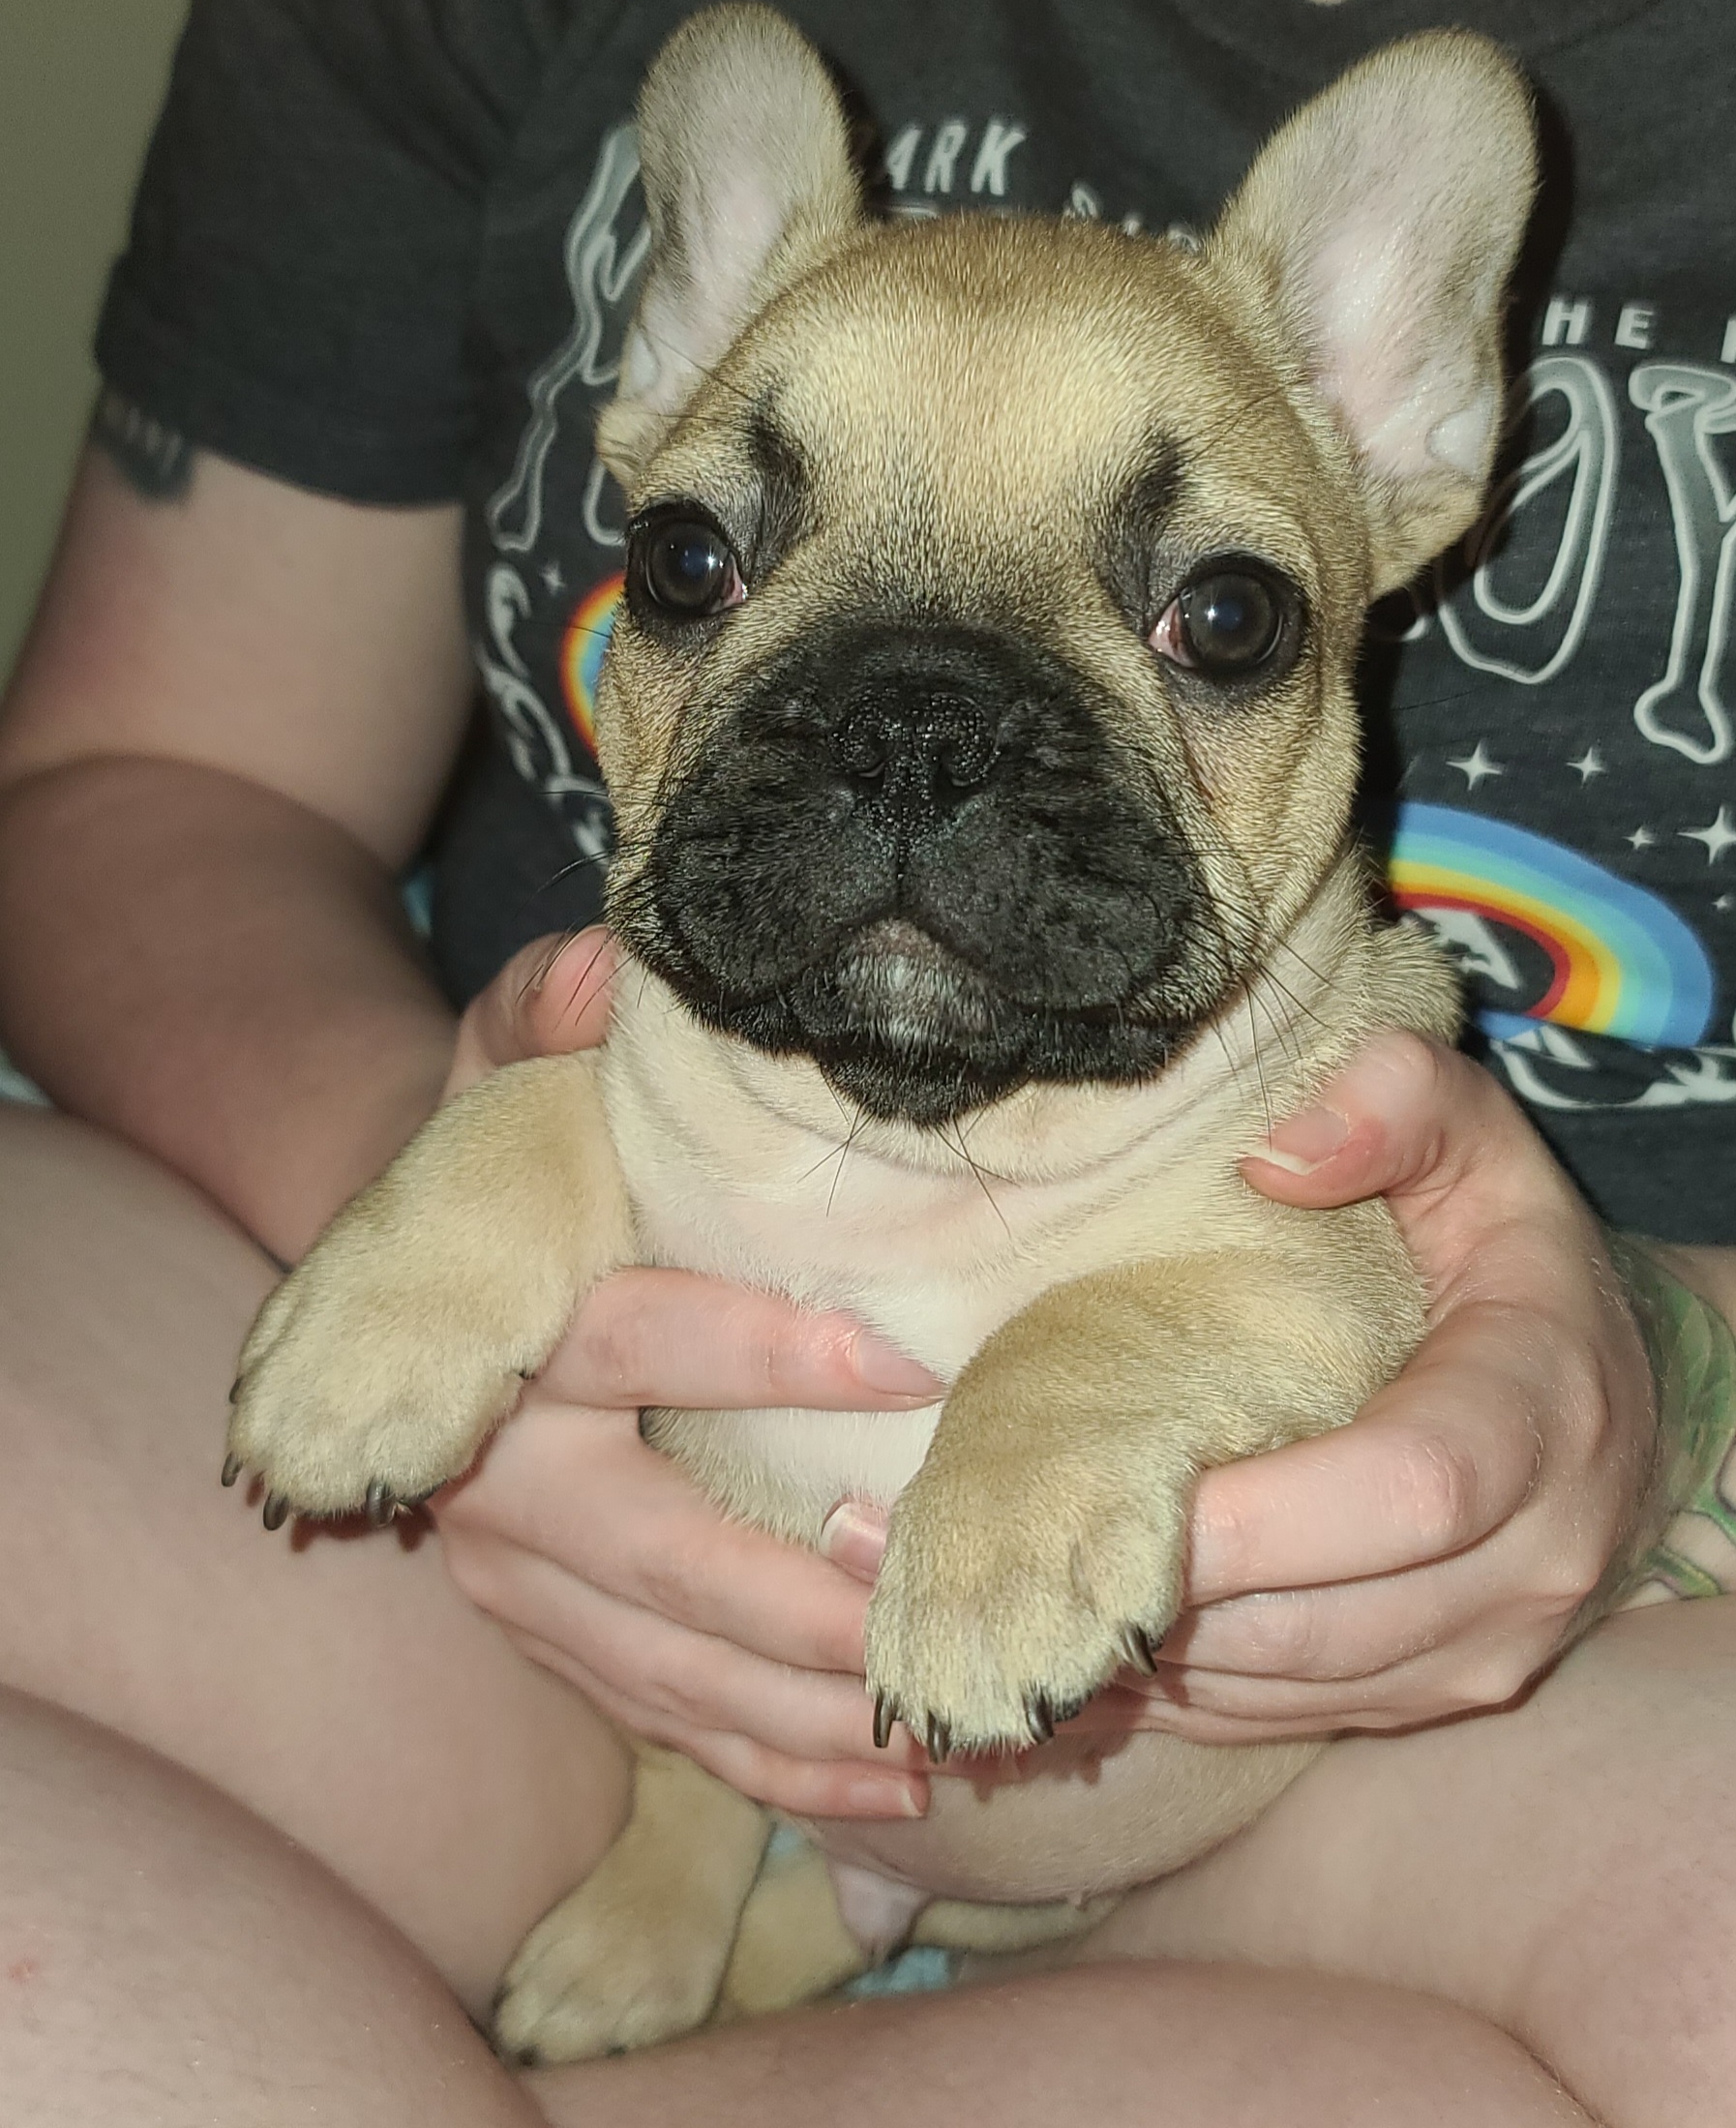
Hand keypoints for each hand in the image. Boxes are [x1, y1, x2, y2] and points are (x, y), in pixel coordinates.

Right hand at [431, 930, 942, 1818]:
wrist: (408, 1301)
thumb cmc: (497, 1173)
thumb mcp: (506, 1078)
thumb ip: (546, 1012)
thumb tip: (614, 972)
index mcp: (491, 1332)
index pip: (623, 1341)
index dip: (755, 1350)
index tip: (901, 1362)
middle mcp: (492, 1478)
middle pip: (658, 1551)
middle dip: (809, 1592)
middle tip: (945, 1594)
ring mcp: (518, 1581)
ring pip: (670, 1669)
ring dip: (814, 1708)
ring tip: (953, 1720)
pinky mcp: (555, 1641)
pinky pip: (666, 1726)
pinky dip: (776, 1768)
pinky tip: (893, 1786)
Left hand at [828, 1031, 1655, 1746]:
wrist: (1602, 1387)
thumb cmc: (1506, 1248)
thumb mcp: (1473, 1140)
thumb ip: (1395, 1102)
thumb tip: (1277, 1156)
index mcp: (1542, 1406)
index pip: (1410, 1490)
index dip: (1261, 1513)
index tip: (1117, 1487)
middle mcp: (1536, 1555)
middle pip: (1330, 1620)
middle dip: (1165, 1601)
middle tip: (1010, 1552)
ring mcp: (1489, 1646)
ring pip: (1296, 1688)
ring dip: (1150, 1663)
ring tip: (1005, 1602)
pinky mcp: (1434, 1694)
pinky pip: (1289, 1721)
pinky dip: (1176, 1698)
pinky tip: (1070, 1650)